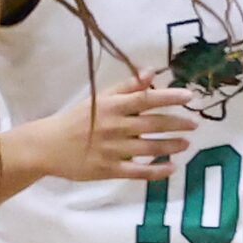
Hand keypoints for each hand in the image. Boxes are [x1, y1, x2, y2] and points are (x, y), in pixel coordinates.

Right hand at [30, 72, 196, 182]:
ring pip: (149, 147)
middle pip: (153, 124)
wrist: (47, 146)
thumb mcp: (99, 98)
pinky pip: (138, 171)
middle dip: (177, 123)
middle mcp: (115, 126)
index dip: (170, 97)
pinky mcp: (109, 170)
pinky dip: (157, 170)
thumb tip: (152, 71)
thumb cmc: (76, 119)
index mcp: (112, 106)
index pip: (147, 99)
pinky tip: (172, 168)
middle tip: (194, 124)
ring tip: (186, 143)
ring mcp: (113, 150)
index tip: (190, 96)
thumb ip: (127, 87)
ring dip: (171, 145)